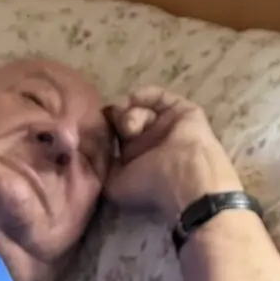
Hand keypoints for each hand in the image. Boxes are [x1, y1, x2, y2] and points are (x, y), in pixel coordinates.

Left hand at [104, 86, 240, 220]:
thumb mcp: (115, 184)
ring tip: (132, 127)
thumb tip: (94, 151)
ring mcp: (166, 124)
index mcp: (136, 158)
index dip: (104, 130)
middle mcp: (151, 140)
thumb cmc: (150, 185)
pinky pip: (159, 96)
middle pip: (125, 119)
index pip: (116, 136)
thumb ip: (103, 167)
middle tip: (115, 125)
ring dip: (130, 113)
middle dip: (117, 119)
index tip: (94, 128)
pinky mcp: (181, 110)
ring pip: (140, 108)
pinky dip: (144, 95)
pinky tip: (135, 99)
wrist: (185, 177)